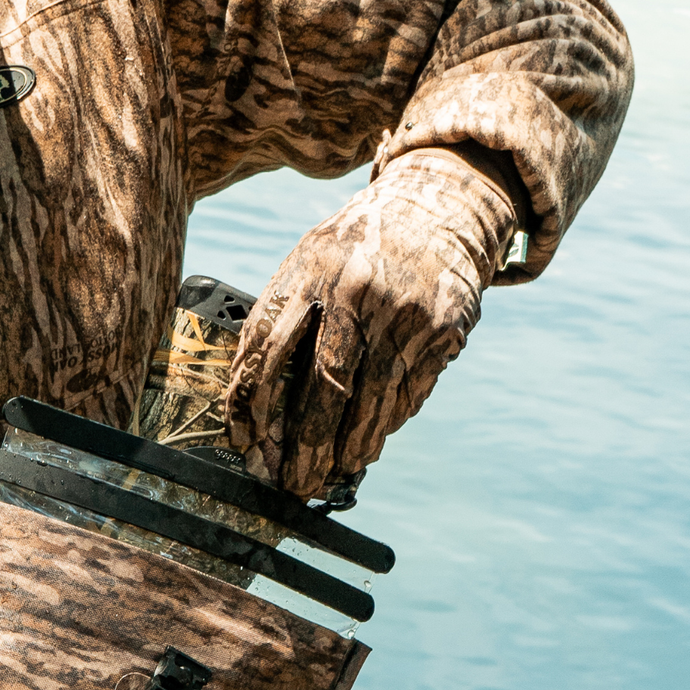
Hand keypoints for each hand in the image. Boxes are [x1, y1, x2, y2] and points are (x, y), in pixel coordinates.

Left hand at [224, 148, 517, 498]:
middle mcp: (355, 292)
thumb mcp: (309, 262)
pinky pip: (407, 393)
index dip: (252, 404)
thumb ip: (283, 318)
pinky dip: (385, 424)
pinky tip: (368, 444)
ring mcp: (403, 312)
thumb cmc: (355, 249)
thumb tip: (251, 399)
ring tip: (331, 473)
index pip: (267, 349)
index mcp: (308, 273)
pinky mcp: (441, 330)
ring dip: (348, 446)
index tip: (248, 442)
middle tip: (293, 482)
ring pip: (370, 399)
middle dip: (305, 445)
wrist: (438, 206)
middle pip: (324, 386)